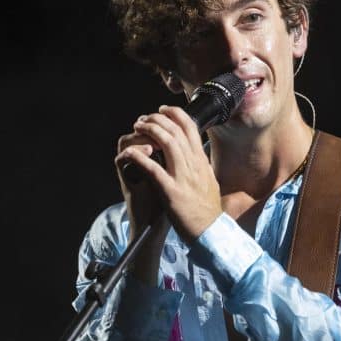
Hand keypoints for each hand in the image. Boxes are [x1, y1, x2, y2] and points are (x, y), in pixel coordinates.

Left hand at [118, 105, 221, 241]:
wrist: (209, 230)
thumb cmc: (207, 208)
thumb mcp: (209, 180)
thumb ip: (201, 164)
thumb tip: (196, 151)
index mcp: (201, 161)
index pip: (191, 128)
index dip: (174, 114)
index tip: (162, 110)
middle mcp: (194, 165)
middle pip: (176, 130)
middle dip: (157, 119)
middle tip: (143, 118)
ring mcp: (183, 177)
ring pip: (167, 143)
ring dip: (149, 131)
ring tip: (137, 127)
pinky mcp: (171, 192)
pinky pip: (153, 169)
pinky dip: (140, 158)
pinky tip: (130, 153)